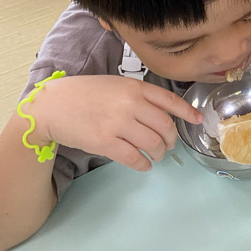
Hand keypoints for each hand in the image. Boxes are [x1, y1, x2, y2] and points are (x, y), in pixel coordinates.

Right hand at [28, 75, 202, 172]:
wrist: (52, 106)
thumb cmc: (85, 94)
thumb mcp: (117, 85)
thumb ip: (140, 95)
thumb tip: (165, 112)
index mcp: (135, 87)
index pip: (170, 100)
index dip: (187, 112)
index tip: (198, 120)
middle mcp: (130, 103)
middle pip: (165, 126)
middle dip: (172, 138)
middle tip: (169, 144)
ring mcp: (118, 123)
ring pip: (152, 143)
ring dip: (159, 152)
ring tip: (157, 155)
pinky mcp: (105, 142)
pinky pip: (133, 157)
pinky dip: (143, 164)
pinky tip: (144, 165)